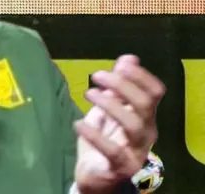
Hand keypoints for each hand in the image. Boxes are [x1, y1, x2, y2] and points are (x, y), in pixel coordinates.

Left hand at [73, 55, 164, 193]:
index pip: (155, 92)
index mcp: (144, 117)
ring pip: (133, 124)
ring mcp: (136, 151)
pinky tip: (78, 124)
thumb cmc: (103, 139)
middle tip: (95, 75)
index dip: (140, 76)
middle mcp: (146, 133)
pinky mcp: (120, 166)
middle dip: (122, 85)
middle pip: (145, 104)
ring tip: (87, 94)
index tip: (120, 64)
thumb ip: (117, 86)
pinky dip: (94, 134)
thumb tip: (129, 58)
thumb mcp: (108, 109)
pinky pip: (112, 150)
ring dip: (109, 104)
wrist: (95, 176)